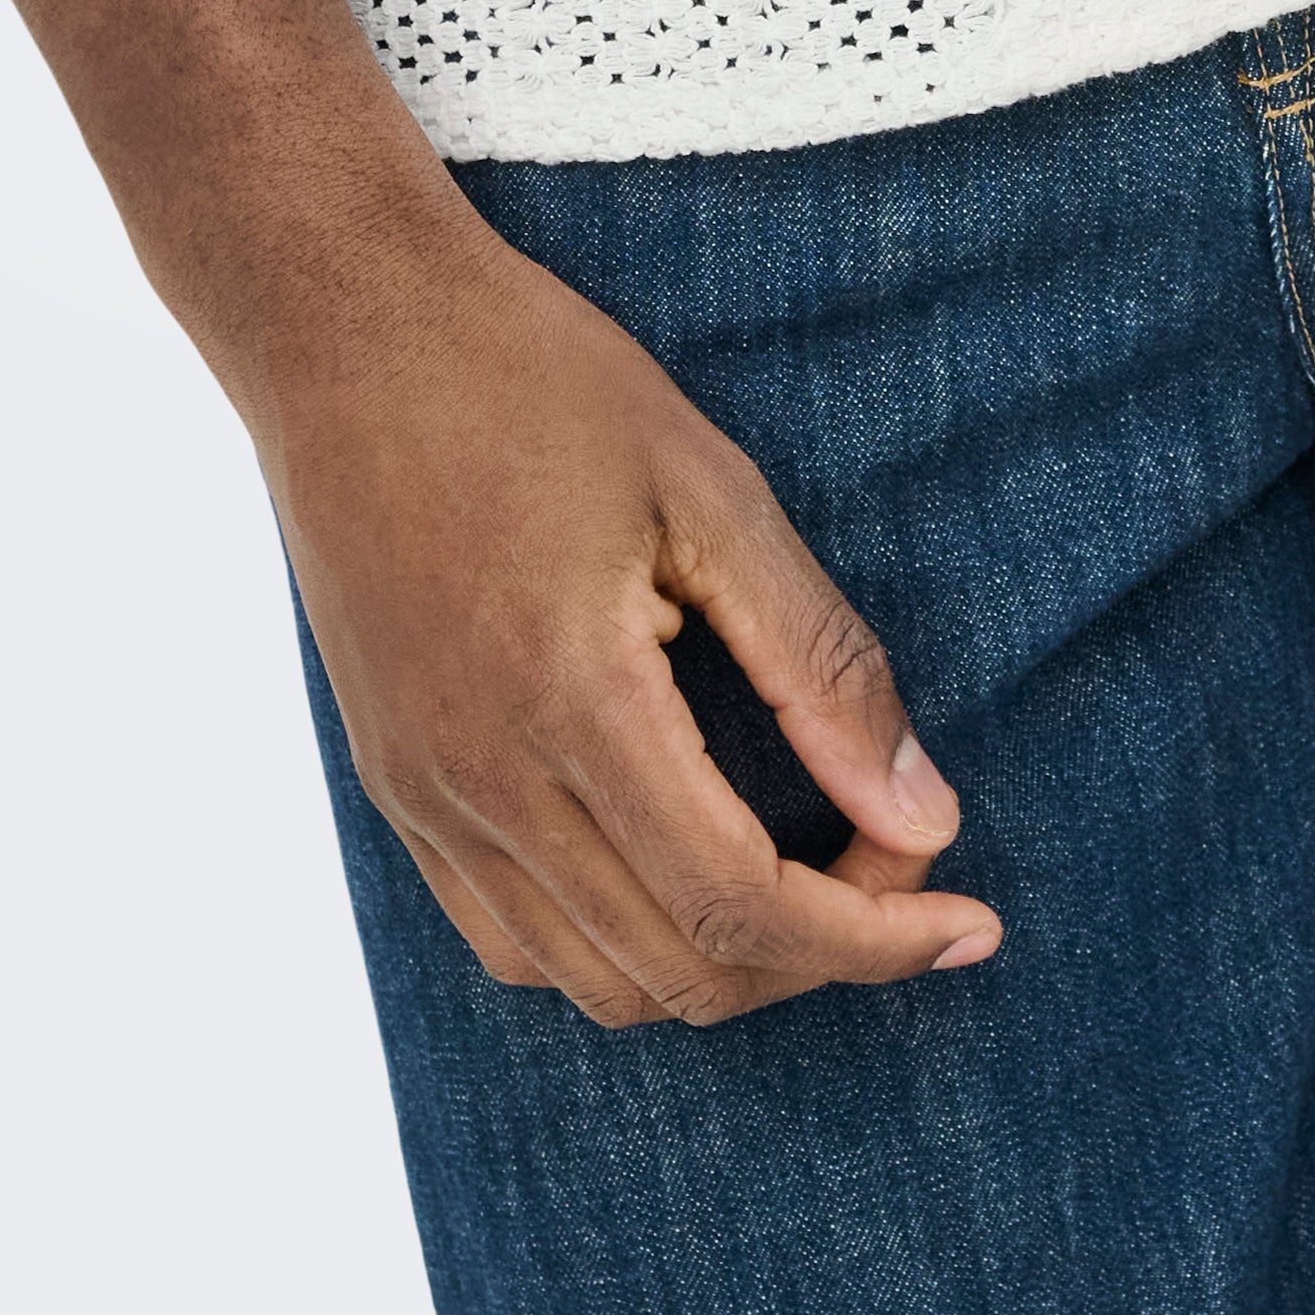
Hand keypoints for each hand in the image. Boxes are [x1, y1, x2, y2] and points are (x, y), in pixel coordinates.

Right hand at [231, 206, 1003, 1026]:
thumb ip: (819, 662)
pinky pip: (515, 945)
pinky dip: (621, 947)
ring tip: (808, 873)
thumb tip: (926, 812)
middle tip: (900, 853)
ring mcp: (426, 798)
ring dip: (727, 962)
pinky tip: (681, 866)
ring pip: (599, 984)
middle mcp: (485, 782)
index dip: (876, 939)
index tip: (970, 917)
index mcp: (571, 703)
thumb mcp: (710, 488)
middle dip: (824, 950)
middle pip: (684, 971)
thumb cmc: (535, 381)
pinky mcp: (397, 788)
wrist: (344, 330)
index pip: (744, 907)